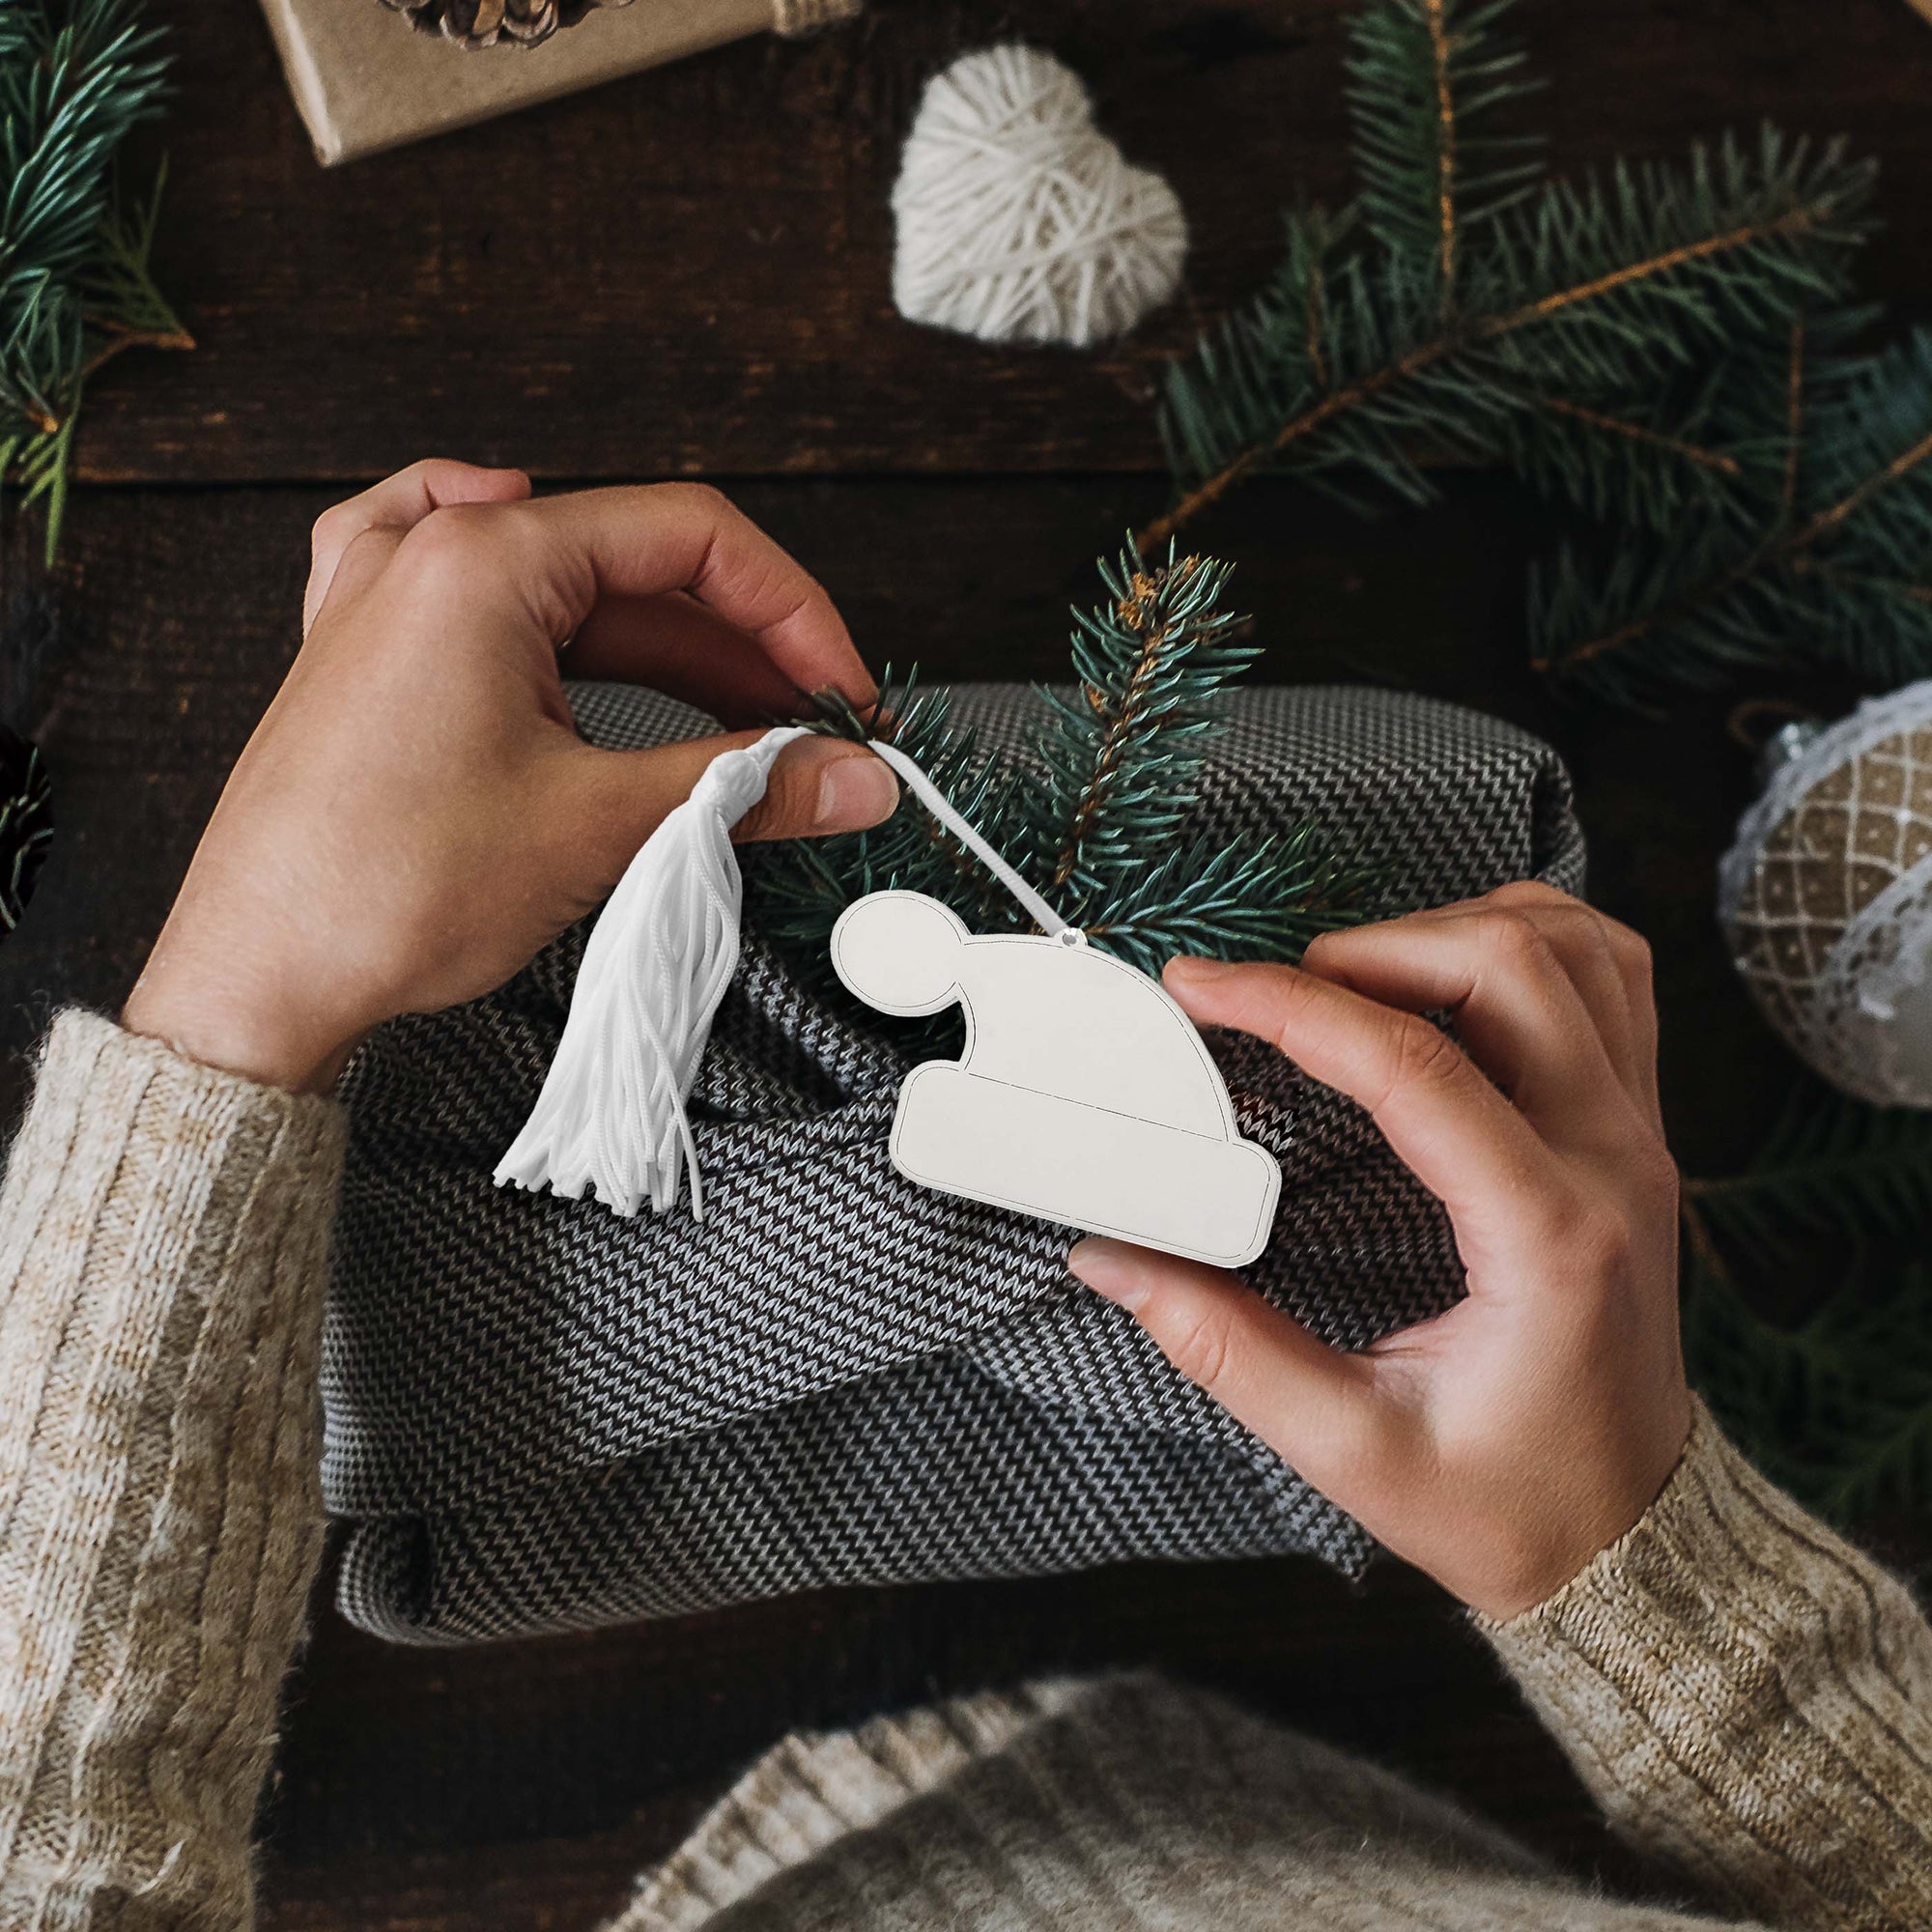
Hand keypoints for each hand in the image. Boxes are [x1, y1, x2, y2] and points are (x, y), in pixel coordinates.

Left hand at [125, 462, 899, 1093]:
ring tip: (736, 726)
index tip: (841, 694)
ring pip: (570, 593)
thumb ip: (745, 786)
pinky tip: (559, 609)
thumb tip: (851, 778)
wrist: (257, 977)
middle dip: (741, 651)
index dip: (793, 614)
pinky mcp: (367, 655)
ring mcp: (387, 600)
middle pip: (637, 567)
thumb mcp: (599, 826)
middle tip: (811, 731)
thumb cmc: (383, 892)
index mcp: (485, 561)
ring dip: (666, 655)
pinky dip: (540, 608)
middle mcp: (429, 554)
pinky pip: (464, 586)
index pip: (691, 540)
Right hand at [1068, 883, 1690, 1619]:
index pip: (1414, 1065)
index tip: (1199, 988)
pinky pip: (1611, 978)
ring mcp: (1640, 1137)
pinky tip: (1453, 971)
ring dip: (1455, 928)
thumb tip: (1114, 1260)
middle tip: (1279, 989)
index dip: (1290, 1007)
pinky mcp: (1639, 1131)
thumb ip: (1224, 1347)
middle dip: (1373, 946)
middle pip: (1509, 966)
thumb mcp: (1350, 1449)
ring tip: (1358, 974)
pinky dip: (1531, 941)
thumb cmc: (1506, 1504)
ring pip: (1573, 948)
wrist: (1629, 1542)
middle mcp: (1613, 1164)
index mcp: (1546, 1237)